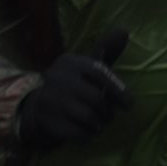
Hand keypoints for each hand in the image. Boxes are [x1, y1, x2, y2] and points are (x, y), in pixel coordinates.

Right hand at [14, 30, 130, 150]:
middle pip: (97, 99)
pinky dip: (88, 135)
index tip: (129, 104)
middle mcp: (59, 78)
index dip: (118, 90)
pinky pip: (78, 133)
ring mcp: (51, 100)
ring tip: (99, 123)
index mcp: (71, 62)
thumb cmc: (73, 84)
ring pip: (89, 117)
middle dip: (108, 112)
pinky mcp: (48, 121)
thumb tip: (124, 30)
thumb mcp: (87, 66)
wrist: (37, 106)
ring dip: (100, 124)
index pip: (100, 73)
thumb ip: (106, 50)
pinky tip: (87, 131)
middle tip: (109, 116)